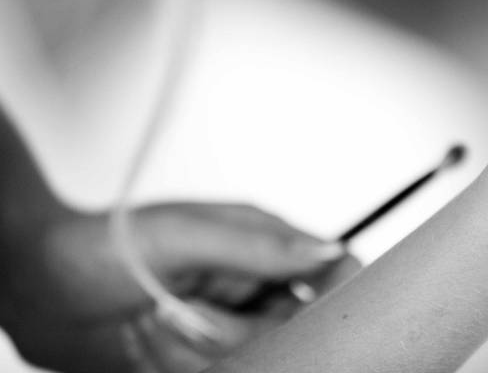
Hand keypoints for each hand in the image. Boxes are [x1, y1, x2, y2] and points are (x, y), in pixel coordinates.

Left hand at [0, 202, 359, 372]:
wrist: (38, 287)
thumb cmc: (103, 244)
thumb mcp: (186, 238)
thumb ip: (260, 247)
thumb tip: (327, 251)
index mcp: (259, 245)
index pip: (330, 270)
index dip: (338, 294)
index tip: (329, 319)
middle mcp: (250, 286)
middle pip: (289, 330)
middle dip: (231, 332)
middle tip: (186, 312)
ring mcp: (225, 324)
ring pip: (250, 359)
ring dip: (192, 348)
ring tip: (152, 319)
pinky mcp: (200, 359)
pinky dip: (173, 364)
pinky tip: (144, 339)